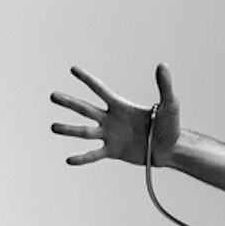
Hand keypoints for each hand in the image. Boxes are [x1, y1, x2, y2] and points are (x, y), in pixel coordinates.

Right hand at [50, 64, 179, 166]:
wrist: (171, 149)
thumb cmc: (170, 126)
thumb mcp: (169, 105)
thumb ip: (165, 86)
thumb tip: (163, 65)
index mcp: (121, 106)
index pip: (100, 90)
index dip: (87, 80)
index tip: (72, 69)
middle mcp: (111, 119)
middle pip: (86, 109)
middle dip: (69, 103)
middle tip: (53, 96)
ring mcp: (110, 136)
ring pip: (85, 132)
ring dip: (69, 130)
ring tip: (53, 127)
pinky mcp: (113, 152)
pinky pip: (95, 154)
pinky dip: (83, 158)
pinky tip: (69, 160)